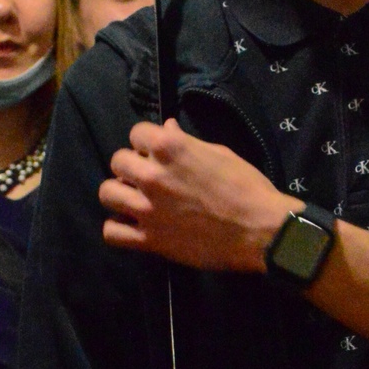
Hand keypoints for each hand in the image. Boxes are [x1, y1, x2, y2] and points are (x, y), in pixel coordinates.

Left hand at [100, 120, 290, 273]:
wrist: (261, 231)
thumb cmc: (247, 187)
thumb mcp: (219, 154)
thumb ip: (186, 142)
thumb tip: (166, 127)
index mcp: (170, 148)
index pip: (136, 133)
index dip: (147, 142)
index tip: (157, 153)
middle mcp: (152, 176)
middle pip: (118, 161)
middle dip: (132, 166)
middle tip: (148, 178)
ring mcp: (147, 210)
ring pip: (107, 193)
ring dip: (120, 194)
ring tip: (135, 200)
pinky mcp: (150, 240)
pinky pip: (111, 233)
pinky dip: (118, 228)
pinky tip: (132, 226)